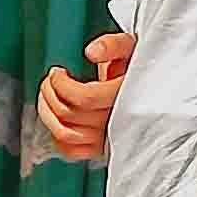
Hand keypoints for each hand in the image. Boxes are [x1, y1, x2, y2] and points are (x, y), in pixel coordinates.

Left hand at [35, 28, 134, 164]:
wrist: (148, 85)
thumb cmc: (135, 64)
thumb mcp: (128, 46)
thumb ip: (111, 46)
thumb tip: (92, 52)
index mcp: (125, 95)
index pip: (85, 98)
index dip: (62, 84)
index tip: (58, 72)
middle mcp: (117, 121)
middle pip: (69, 114)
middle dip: (50, 92)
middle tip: (51, 80)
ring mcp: (108, 137)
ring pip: (66, 134)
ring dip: (48, 113)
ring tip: (50, 95)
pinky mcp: (101, 147)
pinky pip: (71, 151)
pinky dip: (57, 136)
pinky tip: (57, 118)